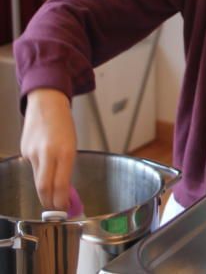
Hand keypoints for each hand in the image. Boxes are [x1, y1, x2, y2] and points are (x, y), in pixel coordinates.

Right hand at [20, 88, 76, 210]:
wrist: (46, 105)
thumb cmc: (64, 124)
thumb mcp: (72, 145)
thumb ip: (67, 166)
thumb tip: (64, 188)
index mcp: (64, 151)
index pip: (61, 183)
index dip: (61, 199)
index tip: (64, 208)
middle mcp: (48, 153)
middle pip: (44, 186)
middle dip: (49, 202)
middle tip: (55, 210)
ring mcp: (33, 152)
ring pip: (37, 179)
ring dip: (44, 191)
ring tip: (51, 197)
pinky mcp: (24, 152)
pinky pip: (32, 168)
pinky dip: (39, 174)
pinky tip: (44, 171)